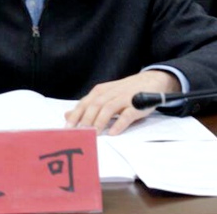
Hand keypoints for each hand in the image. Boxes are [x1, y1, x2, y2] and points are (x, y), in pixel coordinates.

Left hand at [64, 70, 180, 134]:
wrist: (150, 81)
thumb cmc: (123, 92)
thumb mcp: (104, 96)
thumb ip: (87, 106)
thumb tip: (66, 115)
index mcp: (100, 92)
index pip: (84, 104)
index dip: (75, 116)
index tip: (66, 130)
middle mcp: (110, 93)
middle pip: (94, 106)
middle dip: (85, 121)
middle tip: (78, 134)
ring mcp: (123, 98)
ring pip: (108, 109)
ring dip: (99, 122)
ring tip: (93, 135)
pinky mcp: (136, 105)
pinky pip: (126, 115)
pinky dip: (119, 124)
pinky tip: (112, 133)